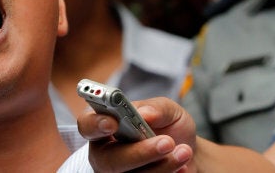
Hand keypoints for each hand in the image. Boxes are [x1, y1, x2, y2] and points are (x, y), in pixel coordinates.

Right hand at [77, 97, 194, 172]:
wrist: (188, 152)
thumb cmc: (169, 127)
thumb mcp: (168, 110)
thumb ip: (155, 107)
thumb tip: (144, 113)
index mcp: (104, 123)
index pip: (87, 125)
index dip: (95, 124)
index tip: (112, 123)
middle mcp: (104, 151)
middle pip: (107, 159)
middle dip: (138, 152)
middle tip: (167, 142)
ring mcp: (117, 172)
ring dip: (161, 165)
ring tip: (183, 151)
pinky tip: (181, 165)